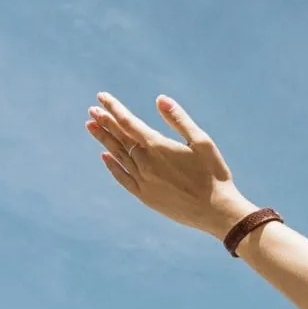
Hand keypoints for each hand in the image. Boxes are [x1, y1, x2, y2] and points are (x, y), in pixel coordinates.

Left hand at [86, 93, 254, 240]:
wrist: (217, 211)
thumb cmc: (214, 174)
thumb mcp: (202, 141)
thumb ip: (179, 119)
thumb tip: (159, 99)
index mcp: (159, 147)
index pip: (128, 122)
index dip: (114, 108)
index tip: (101, 97)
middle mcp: (146, 163)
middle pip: (119, 137)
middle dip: (105, 122)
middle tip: (92, 111)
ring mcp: (143, 181)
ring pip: (117, 156)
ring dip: (104, 140)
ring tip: (91, 127)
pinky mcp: (145, 196)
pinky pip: (122, 178)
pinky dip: (112, 166)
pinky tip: (105, 157)